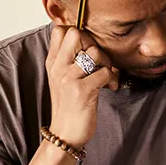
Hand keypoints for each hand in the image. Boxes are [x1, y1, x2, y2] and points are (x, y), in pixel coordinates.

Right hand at [44, 26, 118, 148]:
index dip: (79, 34)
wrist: (65, 134)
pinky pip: (105, 72)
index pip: (61, 30)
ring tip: (107, 77)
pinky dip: (113, 80)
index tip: (88, 49)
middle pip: (76, 33)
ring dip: (107, 64)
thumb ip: (69, 59)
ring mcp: (69, 78)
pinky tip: (110, 88)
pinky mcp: (82, 91)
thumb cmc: (69, 106)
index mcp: (53, 62)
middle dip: (94, 44)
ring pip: (95, 52)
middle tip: (99, 61)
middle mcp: (58, 67)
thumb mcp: (63, 79)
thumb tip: (86, 40)